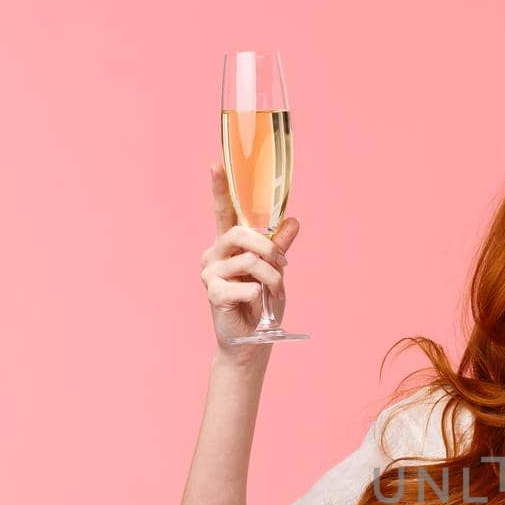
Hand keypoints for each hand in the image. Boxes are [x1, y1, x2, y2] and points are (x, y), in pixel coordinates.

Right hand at [199, 162, 301, 365]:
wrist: (252, 341)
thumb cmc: (260, 305)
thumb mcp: (275, 272)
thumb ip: (279, 246)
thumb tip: (294, 220)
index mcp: (228, 245)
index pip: (223, 211)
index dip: (219, 187)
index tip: (216, 163)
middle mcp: (214, 253)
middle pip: (241, 232)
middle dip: (268, 247)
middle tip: (282, 265)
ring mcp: (210, 272)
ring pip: (249, 259)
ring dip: (271, 277)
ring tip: (272, 293)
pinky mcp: (213, 292)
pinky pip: (247, 284)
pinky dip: (260, 295)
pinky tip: (254, 305)